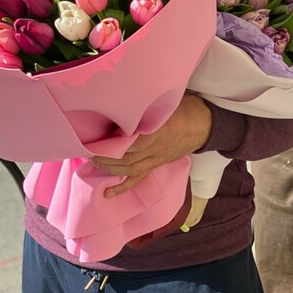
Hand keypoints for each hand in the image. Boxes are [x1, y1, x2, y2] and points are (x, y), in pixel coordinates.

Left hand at [91, 95, 212, 197]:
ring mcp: (156, 158)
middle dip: (103, 155)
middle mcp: (155, 147)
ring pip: (129, 169)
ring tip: (92, 162)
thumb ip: (147, 105)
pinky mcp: (157, 164)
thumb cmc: (186, 106)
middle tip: (86, 149)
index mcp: (157, 129)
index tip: (94, 137)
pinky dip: (122, 188)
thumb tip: (122, 99)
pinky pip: (139, 179)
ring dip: (108, 168)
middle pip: (125, 156)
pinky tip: (108, 193)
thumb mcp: (167, 100)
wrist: (206, 124)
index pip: (129, 139)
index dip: (110, 142)